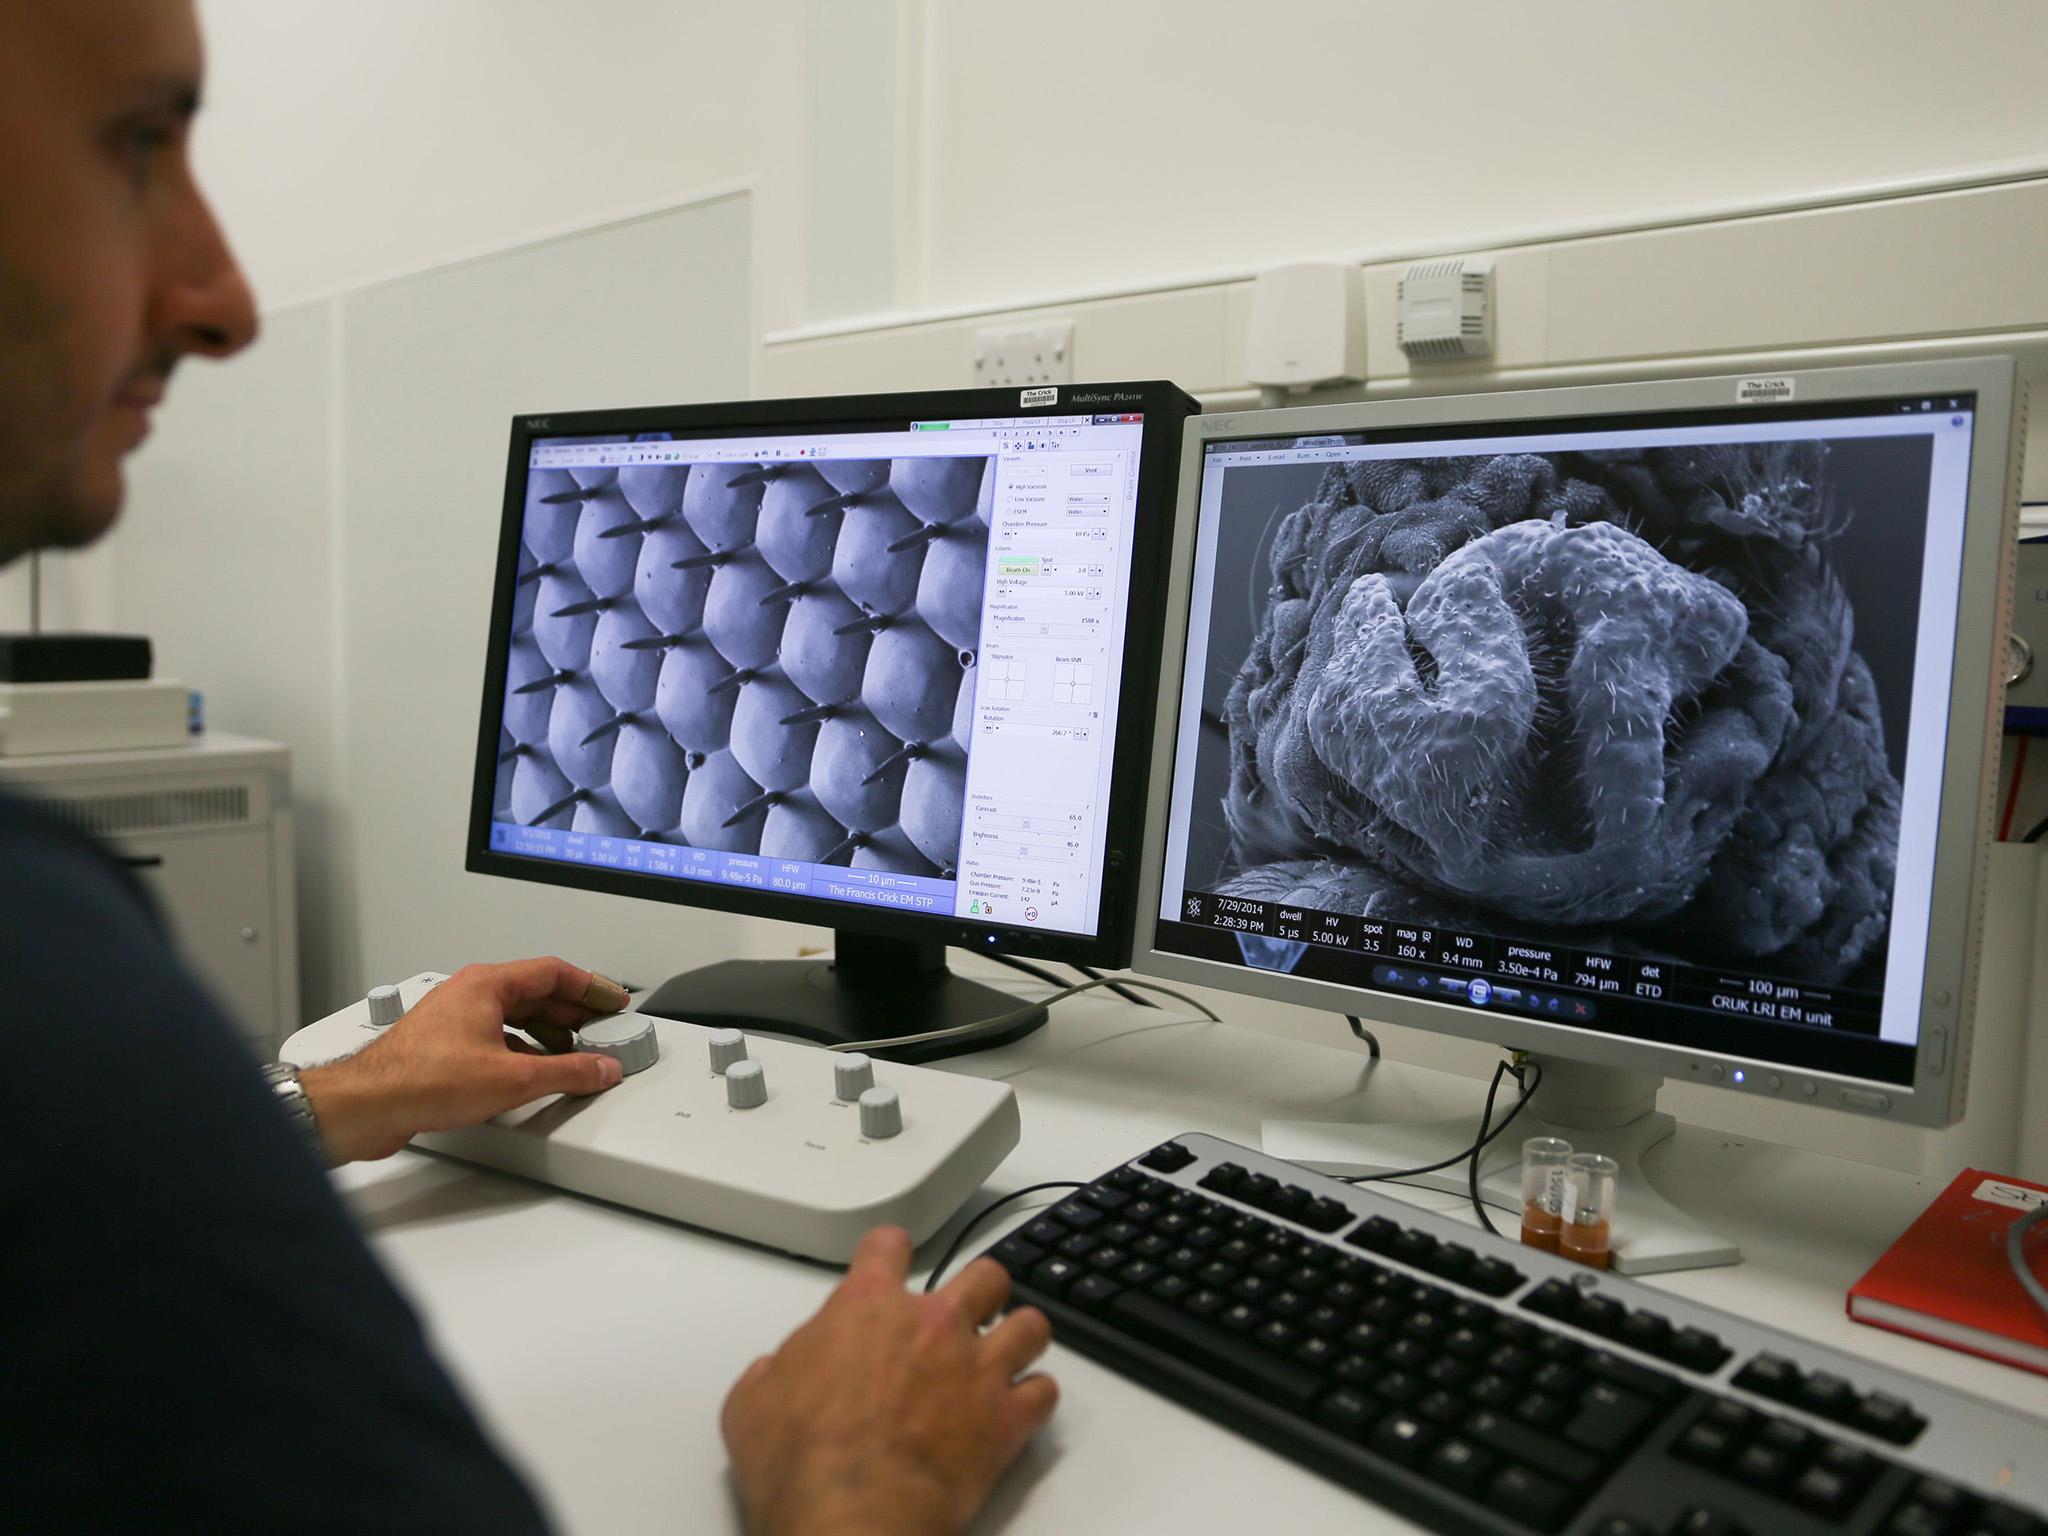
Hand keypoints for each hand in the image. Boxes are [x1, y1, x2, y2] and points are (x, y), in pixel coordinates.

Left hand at [300, 957, 631, 1164]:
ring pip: (515, 1015)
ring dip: (548, 1032)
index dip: (591, 986)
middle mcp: (470, 994)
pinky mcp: (444, 1046)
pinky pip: (496, 1036)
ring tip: (573, 1054)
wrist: (368, 1105)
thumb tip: (600, 1067)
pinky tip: (531, 1072)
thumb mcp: (514, 1077)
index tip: (614, 1000)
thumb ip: (568, 1071)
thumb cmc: (421, 1079)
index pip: (554, 971)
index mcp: (487, 984)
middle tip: (602, 1027)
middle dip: (574, 1012)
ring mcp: (455, 1019)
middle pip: (536, 992)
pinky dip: (522, 1049)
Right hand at [721, 1228, 1056, 1535]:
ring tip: (1007, 1354)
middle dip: (979, 1292)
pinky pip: (1044, 1391)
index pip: (888, 1245)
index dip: (890, 1252)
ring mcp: (977, 1367)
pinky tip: (1019, 1408)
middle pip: (984, 1274)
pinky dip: (1034, 1398)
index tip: (893, 1260)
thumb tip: (775, 1372)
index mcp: (867, 1306)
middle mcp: (932, 1323)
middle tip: (967, 1316)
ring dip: (1019, 1337)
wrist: (852, 1510)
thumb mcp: (752, 1403)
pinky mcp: (1006, 1418)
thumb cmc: (800, 1460)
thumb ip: (774, 1370)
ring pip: (1030, 1324)